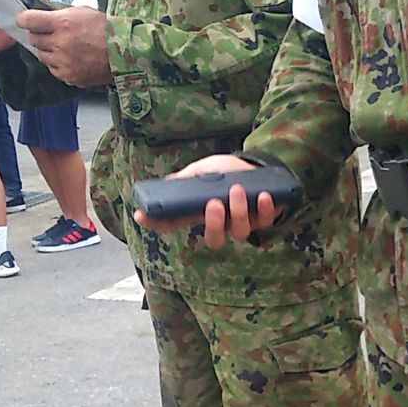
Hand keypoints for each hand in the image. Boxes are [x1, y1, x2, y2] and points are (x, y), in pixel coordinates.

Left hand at [16, 6, 109, 85]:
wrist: (123, 52)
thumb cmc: (103, 29)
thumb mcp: (80, 11)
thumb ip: (58, 14)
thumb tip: (41, 17)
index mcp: (62, 23)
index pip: (28, 21)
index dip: (24, 20)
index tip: (25, 21)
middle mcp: (61, 44)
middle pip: (34, 40)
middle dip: (40, 36)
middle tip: (51, 35)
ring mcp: (65, 63)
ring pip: (42, 56)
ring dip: (48, 52)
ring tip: (63, 48)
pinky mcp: (70, 77)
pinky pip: (53, 70)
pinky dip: (58, 65)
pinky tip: (70, 60)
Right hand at [133, 155, 282, 247]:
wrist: (254, 165)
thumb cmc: (224, 171)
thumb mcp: (201, 171)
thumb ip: (184, 181)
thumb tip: (163, 187)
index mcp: (199, 213)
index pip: (175, 224)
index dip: (158, 223)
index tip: (142, 215)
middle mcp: (220, 224)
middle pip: (214, 240)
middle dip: (214, 225)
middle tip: (214, 204)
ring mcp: (242, 223)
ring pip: (240, 232)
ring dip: (239, 212)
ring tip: (238, 190)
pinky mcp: (262, 218)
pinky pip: (265, 222)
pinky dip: (264, 210)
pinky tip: (264, 196)